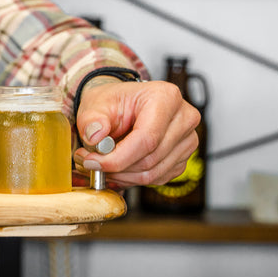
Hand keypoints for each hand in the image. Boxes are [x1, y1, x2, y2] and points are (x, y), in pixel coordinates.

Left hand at [72, 79, 200, 187]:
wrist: (122, 106)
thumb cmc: (113, 103)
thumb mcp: (94, 104)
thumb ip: (91, 120)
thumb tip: (95, 136)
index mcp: (166, 97)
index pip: (146, 139)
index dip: (117, 157)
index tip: (92, 162)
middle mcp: (184, 118)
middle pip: (150, 159)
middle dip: (116, 167)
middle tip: (90, 163)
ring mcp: (187, 140)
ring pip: (153, 173)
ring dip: (122, 176)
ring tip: (101, 165)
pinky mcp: (183, 158)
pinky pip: (158, 178)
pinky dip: (133, 179)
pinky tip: (118, 168)